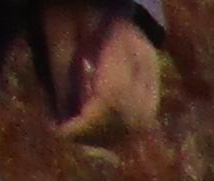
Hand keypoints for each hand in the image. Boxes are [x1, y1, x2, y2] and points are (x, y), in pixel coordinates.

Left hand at [39, 11, 162, 143]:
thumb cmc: (75, 8)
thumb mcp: (59, 32)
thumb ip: (61, 72)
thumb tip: (61, 118)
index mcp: (121, 48)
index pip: (112, 99)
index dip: (87, 123)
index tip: (61, 131)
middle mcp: (145, 66)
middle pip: (130, 118)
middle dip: (96, 134)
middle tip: (67, 134)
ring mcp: (154, 76)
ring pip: (140, 123)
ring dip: (110, 136)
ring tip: (82, 133)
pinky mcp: (154, 84)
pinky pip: (144, 118)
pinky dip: (121, 129)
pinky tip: (99, 127)